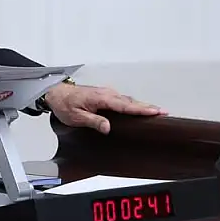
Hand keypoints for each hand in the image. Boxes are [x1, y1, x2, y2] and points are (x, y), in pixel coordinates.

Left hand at [45, 82, 163, 134]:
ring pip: (127, 100)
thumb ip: (93, 121)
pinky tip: (137, 110)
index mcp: (101, 98)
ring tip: (156, 112)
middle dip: (147, 107)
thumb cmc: (65, 104)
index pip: (125, 105)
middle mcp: (106, 94)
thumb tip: (108, 127)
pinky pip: (122, 100)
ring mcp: (106, 94)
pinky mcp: (105, 96)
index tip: (155, 111)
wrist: (56, 93)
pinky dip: (132, 104)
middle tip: (163, 112)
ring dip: (141, 106)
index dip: (141, 109)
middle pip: (130, 102)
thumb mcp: (76, 117)